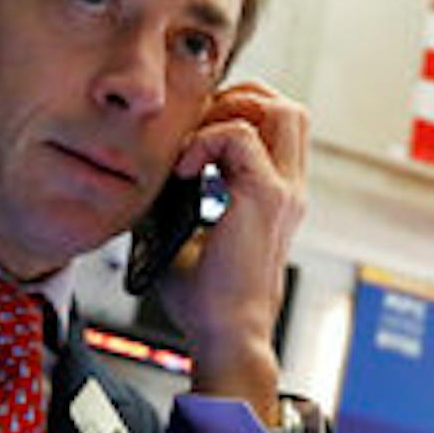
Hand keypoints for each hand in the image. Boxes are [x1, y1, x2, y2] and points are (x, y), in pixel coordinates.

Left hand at [160, 81, 309, 427]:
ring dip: (231, 112)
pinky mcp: (267, 197)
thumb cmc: (206, 298)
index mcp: (275, 196)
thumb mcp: (185, 236)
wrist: (226, 332)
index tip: (192, 140)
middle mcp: (288, 189)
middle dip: (241, 100)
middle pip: (287, 109)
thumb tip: (145, 181)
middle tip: (199, 129)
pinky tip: (183, 169)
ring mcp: (284, 191)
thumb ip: (177, 203)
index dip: (235, 115)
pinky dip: (205, 140)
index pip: (273, 128)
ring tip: (196, 143)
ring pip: (281, 110)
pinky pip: (240, 136)